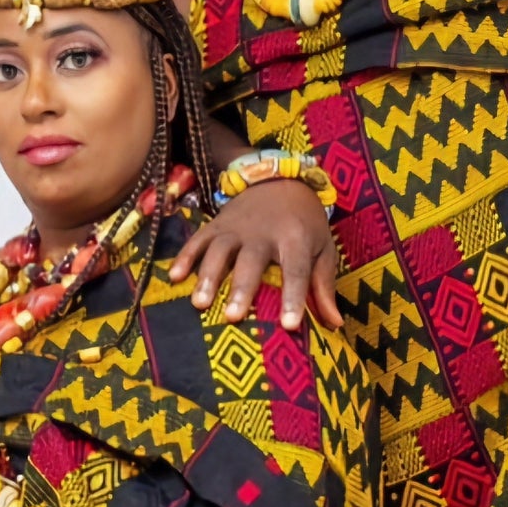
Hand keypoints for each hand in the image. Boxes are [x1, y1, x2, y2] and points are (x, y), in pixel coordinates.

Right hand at [165, 178, 340, 330]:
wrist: (281, 180)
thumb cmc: (305, 224)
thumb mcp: (322, 249)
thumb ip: (324, 285)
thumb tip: (333, 324)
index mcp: (295, 239)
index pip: (296, 271)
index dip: (293, 298)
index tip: (290, 326)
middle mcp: (264, 233)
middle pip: (251, 262)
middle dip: (241, 289)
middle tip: (232, 318)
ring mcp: (237, 227)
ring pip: (219, 251)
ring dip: (208, 276)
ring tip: (199, 304)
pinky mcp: (217, 224)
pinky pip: (198, 240)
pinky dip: (185, 257)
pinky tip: (174, 277)